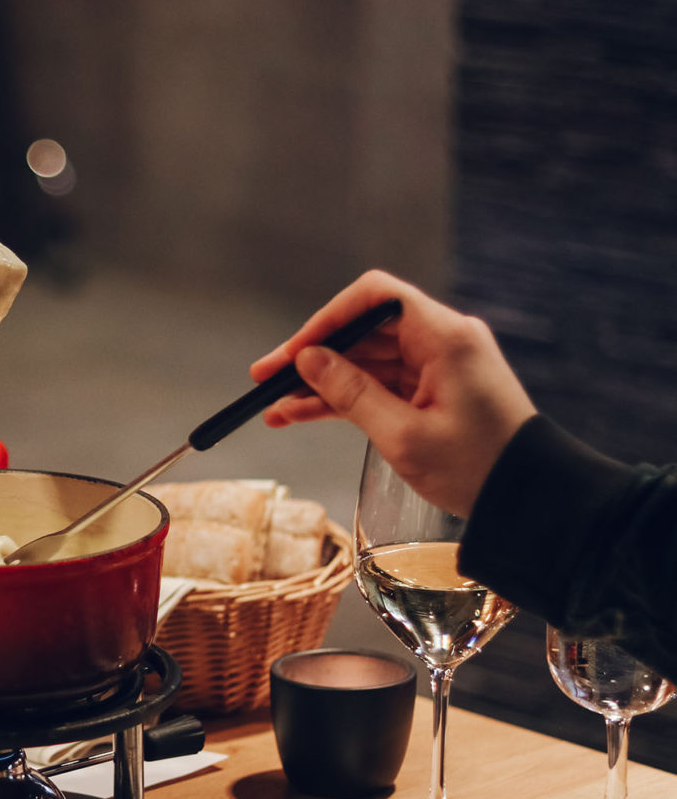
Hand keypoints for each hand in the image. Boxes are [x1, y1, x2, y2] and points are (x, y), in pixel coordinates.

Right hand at [248, 270, 535, 516]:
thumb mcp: (404, 435)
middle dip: (313, 355)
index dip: (326, 319)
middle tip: (266, 378)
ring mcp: (440, 365)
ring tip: (276, 408)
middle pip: (364, 330)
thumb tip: (308, 360)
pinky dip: (345, 398)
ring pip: (366, 360)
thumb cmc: (478, 468)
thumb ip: (351, 392)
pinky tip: (302, 414)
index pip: (374, 298)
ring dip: (322, 383)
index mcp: (445, 337)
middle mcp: (443, 341)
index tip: (293, 351)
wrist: (530, 500)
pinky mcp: (436, 389)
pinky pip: (381, 383)